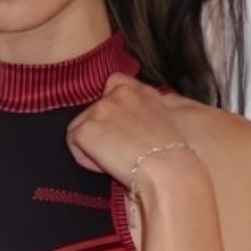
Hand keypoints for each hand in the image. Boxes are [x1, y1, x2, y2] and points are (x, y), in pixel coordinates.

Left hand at [65, 73, 186, 186]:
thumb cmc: (176, 151)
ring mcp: (99, 110)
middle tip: (122, 150)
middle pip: (94, 110)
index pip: (114, 83)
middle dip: (103, 130)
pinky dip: (86, 159)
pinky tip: (107, 166)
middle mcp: (116, 94)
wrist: (169, 167)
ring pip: (82, 127)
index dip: (112, 106)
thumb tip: (155, 108)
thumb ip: (157, 106)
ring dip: (93, 144)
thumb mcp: (174, 116)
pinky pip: (74, 145)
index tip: (119, 125)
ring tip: (116, 160)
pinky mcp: (86, 130)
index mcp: (138, 90)